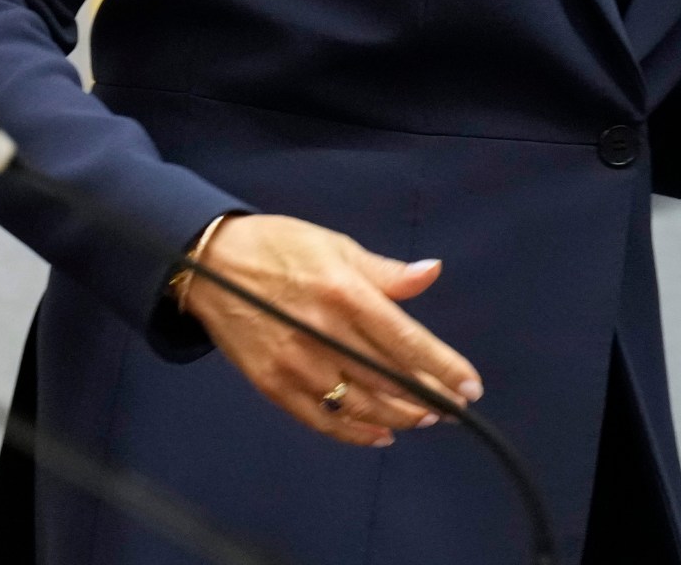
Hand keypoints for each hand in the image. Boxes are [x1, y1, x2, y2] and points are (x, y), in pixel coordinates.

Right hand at [182, 214, 482, 448]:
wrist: (209, 264)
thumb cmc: (281, 248)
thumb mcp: (337, 247)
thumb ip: (386, 272)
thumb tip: (431, 272)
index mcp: (343, 292)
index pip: (404, 338)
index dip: (441, 366)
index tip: (470, 385)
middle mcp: (321, 332)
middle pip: (386, 377)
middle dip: (427, 397)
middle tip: (455, 408)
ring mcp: (294, 362)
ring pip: (357, 403)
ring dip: (397, 416)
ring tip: (425, 418)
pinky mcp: (271, 383)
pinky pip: (319, 417)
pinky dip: (352, 431)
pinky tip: (380, 434)